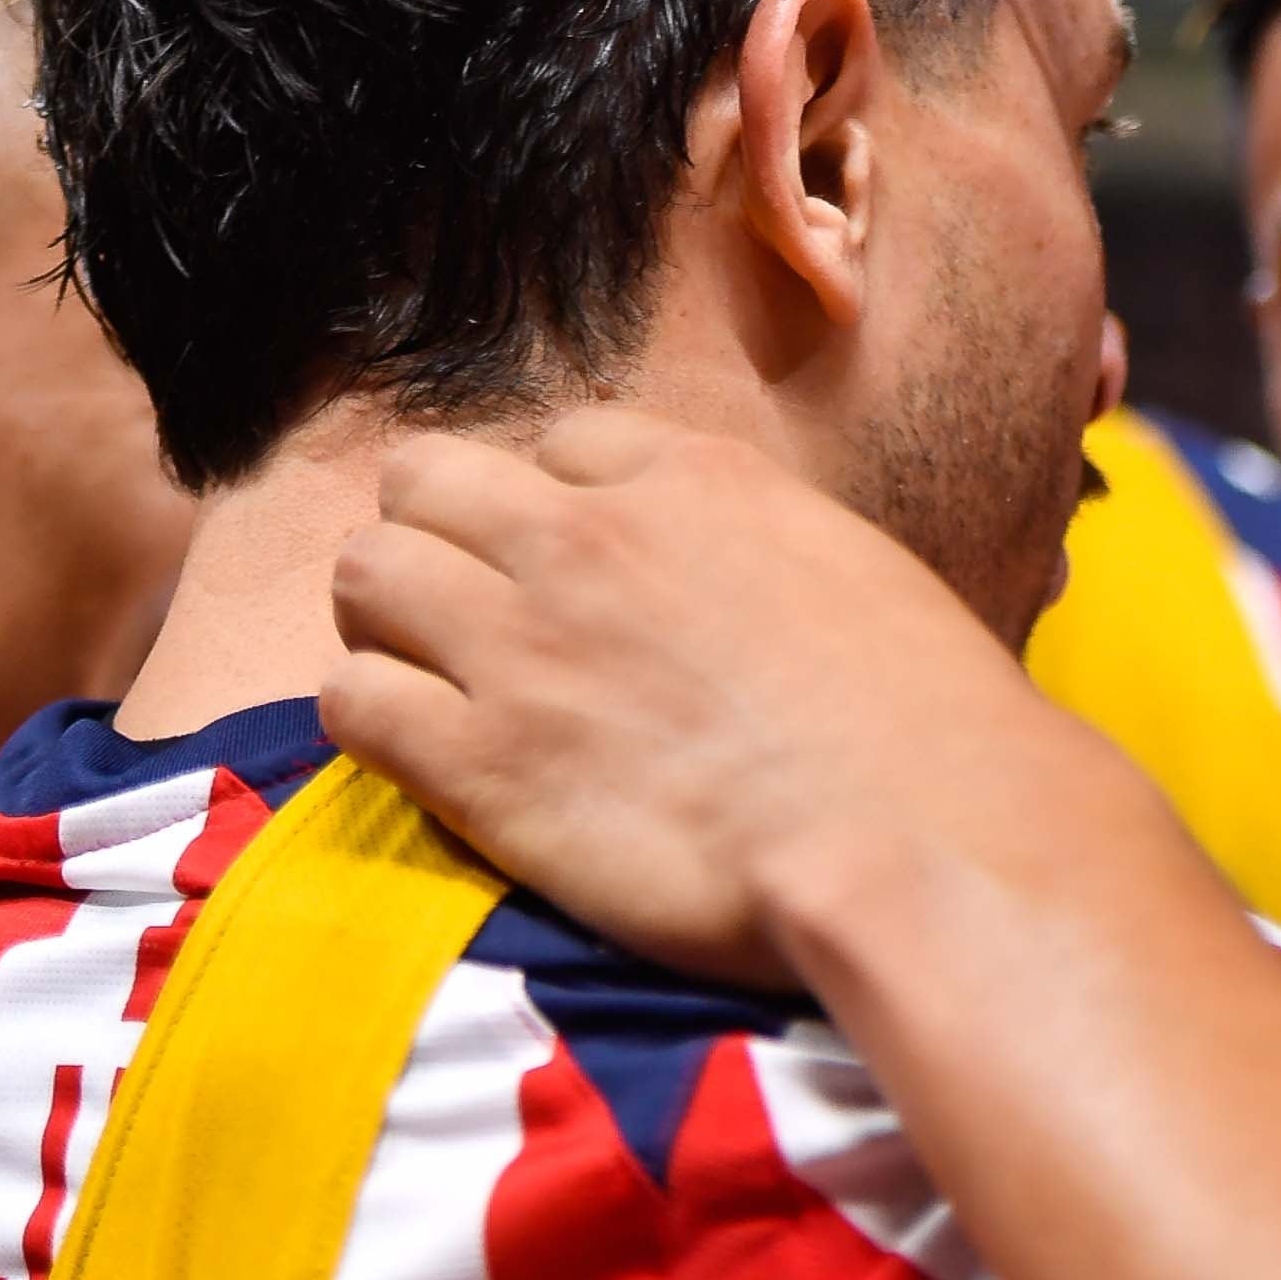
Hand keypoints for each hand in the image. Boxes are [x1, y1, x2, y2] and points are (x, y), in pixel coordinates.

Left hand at [321, 406, 1109, 991]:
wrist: (919, 836)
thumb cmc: (930, 724)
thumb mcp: (858, 575)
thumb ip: (766, 554)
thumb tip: (747, 592)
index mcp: (695, 478)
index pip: (562, 442)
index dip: (561, 505)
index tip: (583, 571)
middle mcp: (588, 537)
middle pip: (425, 479)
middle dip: (437, 537)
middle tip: (474, 616)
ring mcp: (522, 643)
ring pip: (364, 574)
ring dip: (387, 623)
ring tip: (431, 682)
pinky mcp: (480, 763)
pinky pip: (350, 701)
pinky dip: (370, 720)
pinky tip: (425, 757)